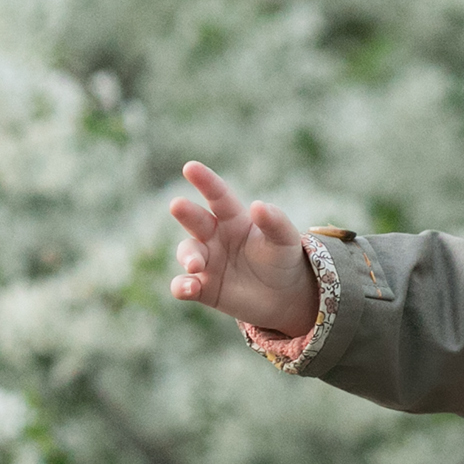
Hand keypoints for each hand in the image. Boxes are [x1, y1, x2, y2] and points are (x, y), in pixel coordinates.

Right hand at [168, 161, 317, 335]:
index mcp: (234, 218)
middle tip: (177, 205)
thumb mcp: (286, 239)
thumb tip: (257, 205)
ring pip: (188, 252)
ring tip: (195, 266)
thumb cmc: (283, 259)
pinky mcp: (204, 288)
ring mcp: (207, 262)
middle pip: (195, 220)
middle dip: (185, 212)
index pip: (218, 196)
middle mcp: (215, 236)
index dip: (205, 181)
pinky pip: (184, 286)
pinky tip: (188, 289)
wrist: (285, 296)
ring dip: (187, 256)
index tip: (190, 167)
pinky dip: (181, 287)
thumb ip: (275, 221)